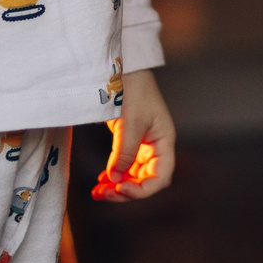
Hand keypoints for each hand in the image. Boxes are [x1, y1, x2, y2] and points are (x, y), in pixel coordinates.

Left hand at [92, 69, 174, 200]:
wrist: (124, 68)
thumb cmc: (134, 89)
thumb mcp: (130, 122)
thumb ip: (124, 153)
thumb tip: (115, 179)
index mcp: (164, 141)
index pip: (161, 177)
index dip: (142, 189)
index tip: (120, 187)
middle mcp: (156, 146)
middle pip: (146, 180)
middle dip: (125, 190)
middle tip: (102, 194)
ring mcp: (143, 144)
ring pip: (134, 175)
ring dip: (117, 185)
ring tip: (98, 191)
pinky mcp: (130, 141)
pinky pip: (125, 166)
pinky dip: (114, 175)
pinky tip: (101, 180)